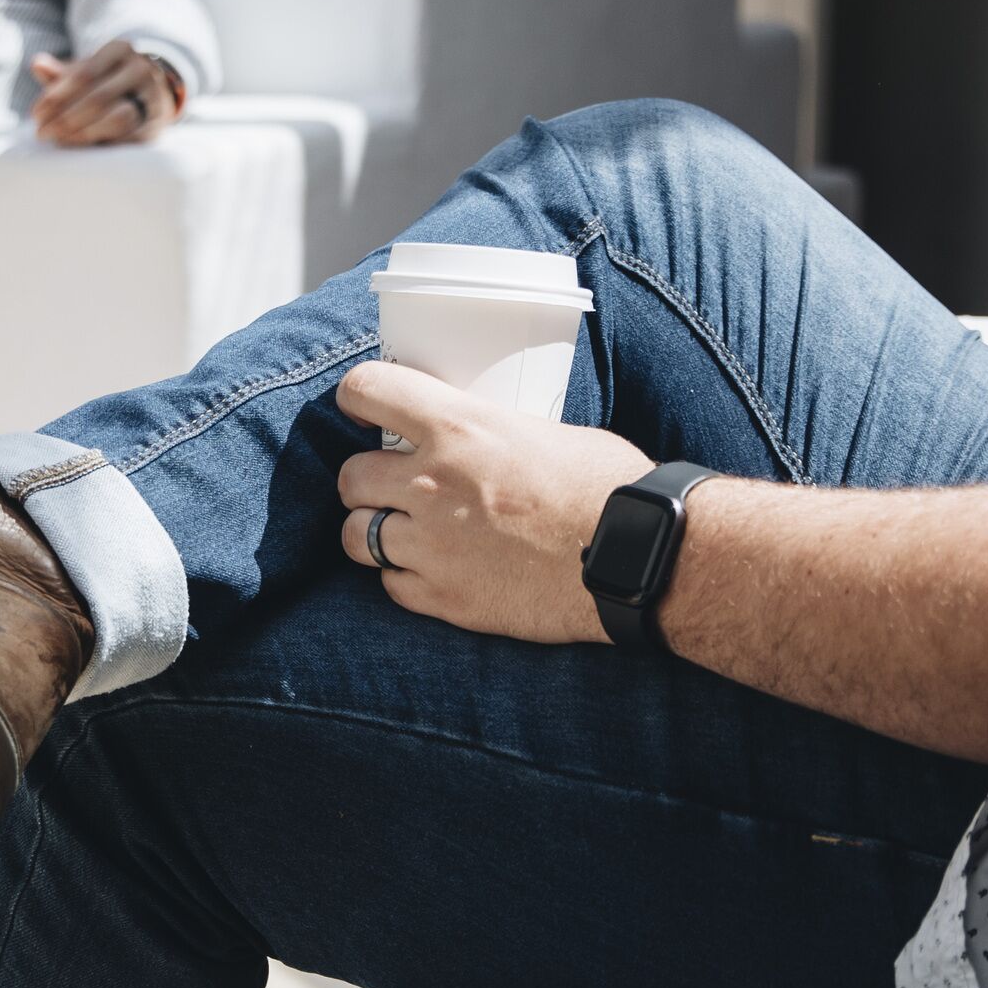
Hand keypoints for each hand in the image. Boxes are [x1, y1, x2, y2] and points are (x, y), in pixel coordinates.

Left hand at [29, 38, 184, 146]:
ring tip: (59, 140)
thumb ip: (61, 72)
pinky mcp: (155, 124)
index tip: (36, 114)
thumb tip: (37, 65)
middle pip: (98, 98)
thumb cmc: (107, 79)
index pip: (85, 74)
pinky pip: (128, 138)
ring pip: (117, 118)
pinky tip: (80, 146)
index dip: (57, 97)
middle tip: (42, 133)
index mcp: (120, 49)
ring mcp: (153, 97)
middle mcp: (141, 70)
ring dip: (83, 133)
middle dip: (65, 119)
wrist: (150, 91)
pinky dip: (101, 144)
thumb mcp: (86, 70)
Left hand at [333, 362, 654, 643]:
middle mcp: (432, 483)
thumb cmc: (609, 487)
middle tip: (392, 483)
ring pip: (356, 535)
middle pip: (351, 475)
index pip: (367, 390)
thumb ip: (492, 434)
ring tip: (406, 531)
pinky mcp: (444, 597)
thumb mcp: (545, 431)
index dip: (358, 396)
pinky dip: (405, 577)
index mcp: (459, 427)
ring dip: (375, 529)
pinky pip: (391, 584)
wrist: (637, 558)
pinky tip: (435, 570)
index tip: (363, 408)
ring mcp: (432, 545)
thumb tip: (477, 437)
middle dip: (367, 478)